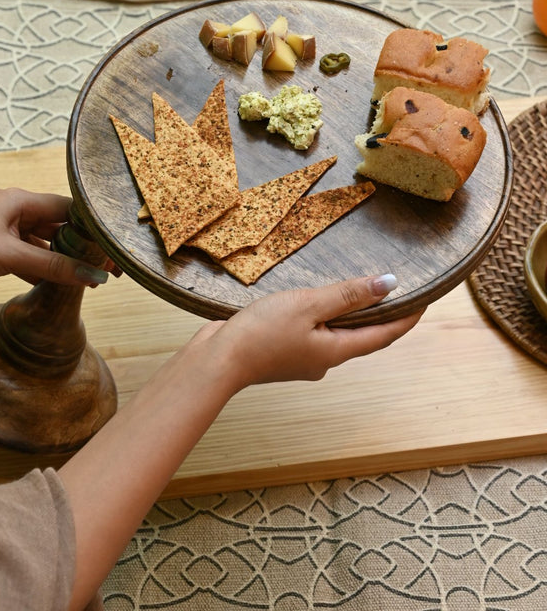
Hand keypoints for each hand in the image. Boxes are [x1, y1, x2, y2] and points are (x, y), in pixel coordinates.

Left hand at [0, 188, 117, 286]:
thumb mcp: (12, 257)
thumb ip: (53, 267)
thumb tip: (92, 277)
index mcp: (21, 200)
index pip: (69, 209)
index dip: (92, 229)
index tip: (112, 247)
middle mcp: (17, 209)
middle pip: (59, 226)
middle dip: (81, 247)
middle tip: (106, 267)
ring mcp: (7, 227)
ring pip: (45, 242)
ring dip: (62, 260)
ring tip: (87, 279)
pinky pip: (29, 254)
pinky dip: (42, 267)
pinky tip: (56, 284)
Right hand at [194, 274, 423, 390]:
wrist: (218, 360)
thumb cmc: (261, 333)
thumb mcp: (308, 306)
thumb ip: (348, 295)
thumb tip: (389, 285)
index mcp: (336, 351)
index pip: (385, 335)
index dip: (407, 318)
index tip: (426, 299)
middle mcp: (324, 360)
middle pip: (362, 336)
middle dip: (378, 314)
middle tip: (392, 288)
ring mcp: (303, 358)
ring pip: (334, 334)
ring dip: (347, 314)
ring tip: (351, 288)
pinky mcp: (283, 352)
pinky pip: (311, 333)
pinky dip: (320, 317)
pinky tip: (310, 302)